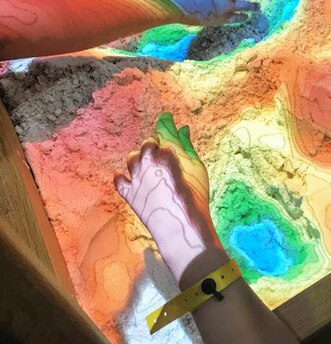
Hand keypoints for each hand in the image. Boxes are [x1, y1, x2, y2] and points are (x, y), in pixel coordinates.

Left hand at [115, 114, 218, 282]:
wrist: (180, 227)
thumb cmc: (194, 196)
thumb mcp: (197, 168)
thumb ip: (187, 146)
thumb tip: (182, 128)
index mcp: (167, 150)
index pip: (163, 128)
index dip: (165, 120)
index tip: (167, 117)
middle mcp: (148, 160)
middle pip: (147, 143)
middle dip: (155, 144)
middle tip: (164, 152)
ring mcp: (136, 176)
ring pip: (132, 158)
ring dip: (140, 158)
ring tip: (150, 166)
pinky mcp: (129, 193)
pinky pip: (120, 180)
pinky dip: (124, 177)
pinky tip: (131, 179)